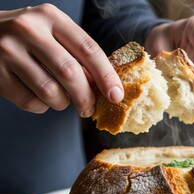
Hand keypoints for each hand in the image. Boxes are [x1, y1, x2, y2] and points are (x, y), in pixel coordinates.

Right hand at [0, 4, 123, 116]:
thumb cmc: (30, 37)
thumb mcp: (53, 33)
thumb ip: (78, 54)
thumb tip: (106, 88)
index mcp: (51, 17)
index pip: (88, 49)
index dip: (106, 76)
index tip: (116, 96)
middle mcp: (28, 30)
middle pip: (70, 72)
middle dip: (85, 97)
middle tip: (89, 109)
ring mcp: (8, 50)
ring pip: (49, 91)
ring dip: (62, 103)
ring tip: (62, 100)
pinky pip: (29, 101)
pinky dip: (41, 107)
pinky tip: (40, 98)